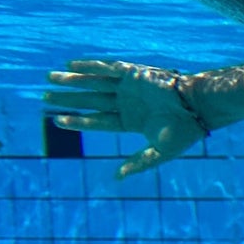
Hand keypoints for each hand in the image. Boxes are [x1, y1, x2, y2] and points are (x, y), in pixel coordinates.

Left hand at [44, 59, 209, 178]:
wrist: (199, 107)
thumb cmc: (184, 132)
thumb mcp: (159, 152)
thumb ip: (138, 163)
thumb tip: (116, 178)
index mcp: (132, 121)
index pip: (97, 121)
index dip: (77, 120)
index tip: (57, 119)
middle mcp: (127, 103)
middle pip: (90, 101)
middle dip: (68, 98)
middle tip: (44, 98)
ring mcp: (129, 87)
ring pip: (94, 84)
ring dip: (72, 81)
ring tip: (49, 78)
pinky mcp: (134, 73)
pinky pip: (107, 68)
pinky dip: (89, 66)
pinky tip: (71, 65)